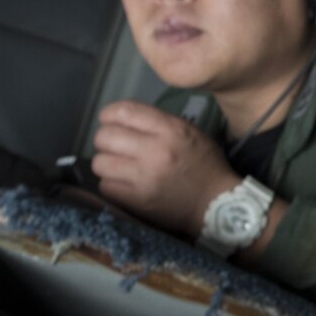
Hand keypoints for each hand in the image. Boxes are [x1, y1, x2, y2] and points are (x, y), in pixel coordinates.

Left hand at [91, 100, 242, 238]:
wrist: (215, 203)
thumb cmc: (204, 164)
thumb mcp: (190, 132)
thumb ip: (158, 123)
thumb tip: (123, 121)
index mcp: (170, 130)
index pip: (123, 112)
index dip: (109, 115)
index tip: (109, 121)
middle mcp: (155, 150)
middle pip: (105, 136)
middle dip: (105, 140)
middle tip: (114, 147)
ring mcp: (144, 177)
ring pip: (100, 162)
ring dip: (106, 163)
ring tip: (118, 167)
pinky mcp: (137, 200)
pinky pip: (105, 186)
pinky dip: (111, 184)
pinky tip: (123, 184)